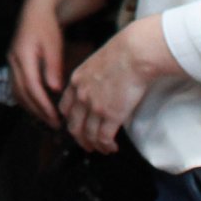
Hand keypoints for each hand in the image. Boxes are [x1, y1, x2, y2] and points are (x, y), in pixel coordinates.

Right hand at [9, 0, 66, 126]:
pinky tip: (38, 106)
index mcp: (22, 56)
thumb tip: (54, 89)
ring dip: (31, 108)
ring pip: (17, 92)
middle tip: (54, 124)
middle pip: (22, 93)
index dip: (43, 104)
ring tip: (47, 118)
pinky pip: (16, 87)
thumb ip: (53, 67)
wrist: (35, 11)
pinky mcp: (13, 65)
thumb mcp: (54, 44)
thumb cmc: (47, 26)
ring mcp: (11, 63)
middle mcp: (13, 61)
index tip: (56, 117)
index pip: (31, 86)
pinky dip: (26, 99)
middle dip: (38, 111)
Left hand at [60, 14, 179, 153]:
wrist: (134, 53)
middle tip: (87, 144)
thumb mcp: (99, 61)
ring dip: (95, 146)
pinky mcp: (111, 115)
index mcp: (77, 80)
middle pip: (73, 125)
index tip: (76, 125)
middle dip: (80, 139)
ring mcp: (95, 107)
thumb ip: (95, 76)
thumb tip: (103, 84)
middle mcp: (82, 95)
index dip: (70, 120)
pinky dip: (107, 146)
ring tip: (103, 150)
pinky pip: (104, 138)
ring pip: (88, 135)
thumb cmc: (124, 51)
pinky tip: (112, 147)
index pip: (65, 107)